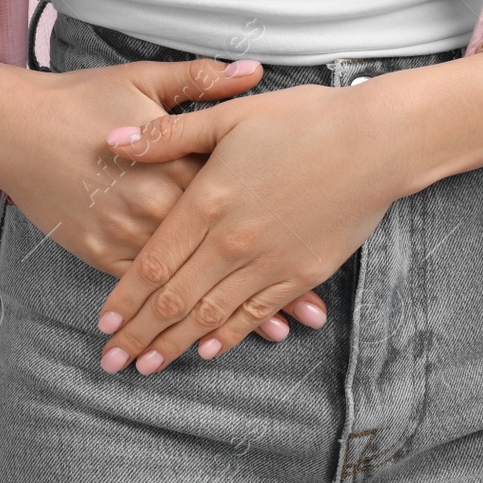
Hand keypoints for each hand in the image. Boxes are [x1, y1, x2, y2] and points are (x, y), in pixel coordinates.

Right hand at [0, 56, 330, 339]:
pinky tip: (201, 335)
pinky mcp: (100, 250)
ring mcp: (125, 233)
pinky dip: (175, 314)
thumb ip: (203, 83)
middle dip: (264, 285)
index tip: (314, 252)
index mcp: (173, 162)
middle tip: (305, 316)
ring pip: (184, 282)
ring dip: (228, 311)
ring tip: (271, 335)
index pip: (234, 201)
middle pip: (217, 251)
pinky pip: (145, 289)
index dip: (276, 229)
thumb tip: (254, 71)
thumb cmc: (81, 100)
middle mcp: (153, 205)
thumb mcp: (144, 81)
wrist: (13, 128)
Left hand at [92, 78, 417, 373]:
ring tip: (148, 366)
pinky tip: (208, 350)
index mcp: (209, 200)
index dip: (125, 297)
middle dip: (140, 334)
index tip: (103, 323)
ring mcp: (269, 261)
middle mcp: (234, 240)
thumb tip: (112, 137)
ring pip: (212, 314)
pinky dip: (230, 334)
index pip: (153, 262)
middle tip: (112, 362)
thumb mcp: (228, 116)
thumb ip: (167, 134)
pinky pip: (257, 313)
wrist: (379, 141)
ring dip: (176, 344)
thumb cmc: (304, 118)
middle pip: (174, 299)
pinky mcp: (302, 272)